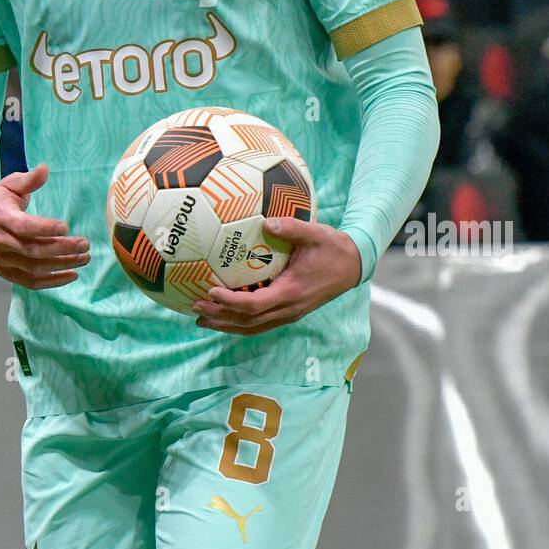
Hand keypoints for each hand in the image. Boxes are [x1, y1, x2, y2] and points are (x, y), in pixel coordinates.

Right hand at [0, 163, 89, 287]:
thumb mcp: (9, 184)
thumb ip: (29, 180)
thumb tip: (45, 168)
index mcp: (0, 217)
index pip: (23, 226)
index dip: (44, 228)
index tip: (66, 226)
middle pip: (32, 250)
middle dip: (61, 249)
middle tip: (84, 244)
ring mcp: (0, 259)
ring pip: (34, 268)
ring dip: (61, 265)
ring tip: (84, 258)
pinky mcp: (4, 272)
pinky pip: (29, 282)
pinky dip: (51, 282)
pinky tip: (72, 275)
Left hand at [192, 217, 361, 334]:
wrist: (354, 266)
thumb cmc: (333, 248)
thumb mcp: (315, 234)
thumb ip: (292, 228)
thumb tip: (267, 221)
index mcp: (291, 293)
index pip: (253, 305)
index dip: (229, 302)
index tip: (209, 291)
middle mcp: (288, 309)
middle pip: (248, 322)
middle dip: (220, 317)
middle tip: (195, 308)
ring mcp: (289, 313)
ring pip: (252, 327)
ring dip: (226, 325)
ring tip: (202, 319)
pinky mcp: (290, 311)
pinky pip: (260, 323)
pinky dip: (239, 322)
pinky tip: (225, 315)